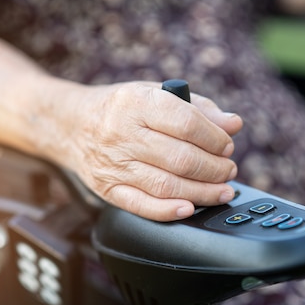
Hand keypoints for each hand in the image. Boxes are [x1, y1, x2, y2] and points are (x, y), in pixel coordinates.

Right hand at [38, 81, 242, 221]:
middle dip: (214, 169)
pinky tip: (190, 208)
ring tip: (221, 190)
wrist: (71, 125)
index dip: (215, 138)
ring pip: (167, 185)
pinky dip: (169, 211)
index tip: (227, 145)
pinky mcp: (108, 189)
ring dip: (202, 192)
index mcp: (136, 103)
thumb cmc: (119, 109)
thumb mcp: (154, 93)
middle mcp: (122, 134)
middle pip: (181, 158)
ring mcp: (114, 165)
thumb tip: (233, 124)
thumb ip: (197, 107)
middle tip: (228, 170)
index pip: (186, 123)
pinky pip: (142, 206)